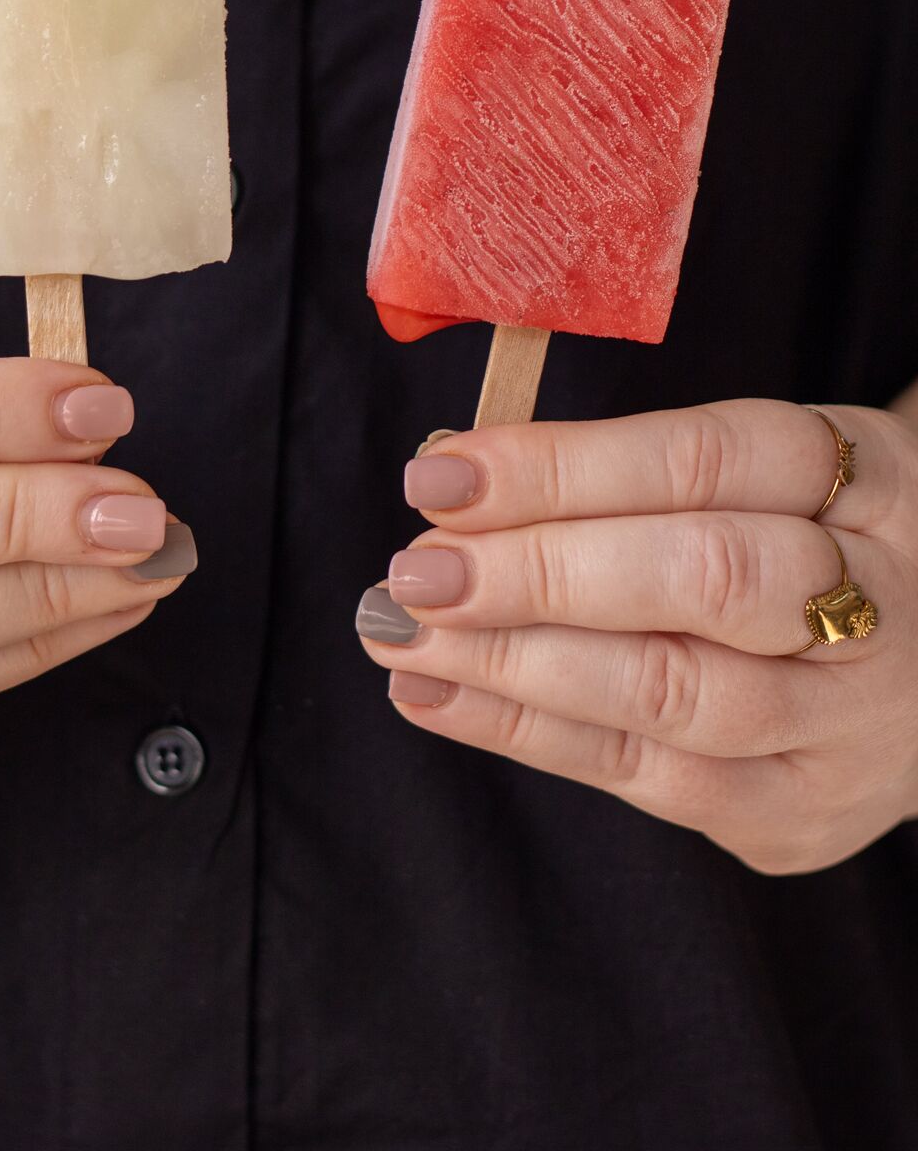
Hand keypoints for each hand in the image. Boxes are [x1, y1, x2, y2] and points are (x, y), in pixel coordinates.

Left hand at [356, 398, 917, 872]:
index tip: (444, 470)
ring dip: (515, 662)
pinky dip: (527, 732)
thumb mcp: (754, 473)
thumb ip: (620, 469)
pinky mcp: (799, 813)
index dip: (564, 466)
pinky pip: (650, 780)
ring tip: (405, 633)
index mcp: (867, 481)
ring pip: (674, 693)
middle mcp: (878, 604)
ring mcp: (846, 723)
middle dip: (541, 571)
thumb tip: (455, 471)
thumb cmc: (801, 541)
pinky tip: (439, 693)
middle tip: (419, 569)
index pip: (706, 462)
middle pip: (705, 578)